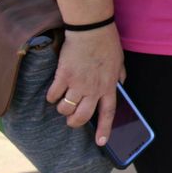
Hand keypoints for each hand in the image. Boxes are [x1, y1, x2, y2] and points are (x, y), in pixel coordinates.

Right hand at [45, 25, 125, 146]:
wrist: (91, 30)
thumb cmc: (107, 44)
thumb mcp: (119, 62)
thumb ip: (119, 76)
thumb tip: (120, 85)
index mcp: (109, 86)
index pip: (108, 113)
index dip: (105, 129)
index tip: (101, 143)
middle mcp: (94, 89)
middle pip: (82, 117)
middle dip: (74, 123)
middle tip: (71, 120)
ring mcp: (78, 84)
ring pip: (66, 109)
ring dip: (62, 109)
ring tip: (61, 103)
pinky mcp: (63, 76)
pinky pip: (53, 95)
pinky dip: (51, 96)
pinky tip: (53, 92)